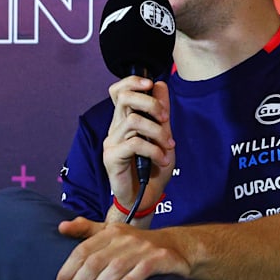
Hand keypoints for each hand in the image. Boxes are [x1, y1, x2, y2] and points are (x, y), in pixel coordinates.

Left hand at [55, 216, 188, 279]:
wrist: (178, 246)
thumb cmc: (137, 245)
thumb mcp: (112, 234)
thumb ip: (86, 230)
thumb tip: (61, 227)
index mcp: (110, 232)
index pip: (83, 250)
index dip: (68, 269)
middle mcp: (125, 238)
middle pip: (96, 261)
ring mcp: (144, 248)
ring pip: (116, 267)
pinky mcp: (161, 259)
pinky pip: (142, 270)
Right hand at [102, 75, 174, 215]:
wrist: (145, 198)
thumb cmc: (153, 169)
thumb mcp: (164, 136)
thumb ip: (161, 113)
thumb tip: (160, 85)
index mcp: (124, 121)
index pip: (118, 91)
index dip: (132, 82)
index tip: (150, 84)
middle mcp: (115, 128)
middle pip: (124, 98)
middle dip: (150, 103)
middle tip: (165, 117)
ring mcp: (111, 142)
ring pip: (133, 121)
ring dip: (157, 131)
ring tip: (168, 146)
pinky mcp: (111, 157)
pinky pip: (134, 144)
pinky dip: (154, 150)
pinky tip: (162, 159)